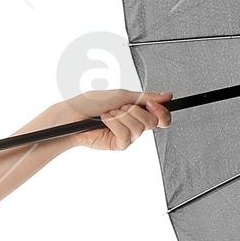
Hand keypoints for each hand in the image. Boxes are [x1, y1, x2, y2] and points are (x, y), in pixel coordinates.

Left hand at [57, 88, 171, 150]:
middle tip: (121, 108)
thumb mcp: (121, 95)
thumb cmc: (91, 103)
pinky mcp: (119, 145)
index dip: (161, 111)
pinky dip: (114, 124)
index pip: (161, 117)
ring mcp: (127, 136)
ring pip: (139, 127)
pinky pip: (126, 135)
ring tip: (109, 114)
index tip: (152, 103)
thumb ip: (145, 97)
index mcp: (137, 111)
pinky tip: (105, 121)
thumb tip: (166, 96)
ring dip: (122, 116)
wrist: (73, 114)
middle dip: (135, 111)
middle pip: (153, 122)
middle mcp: (134, 124)